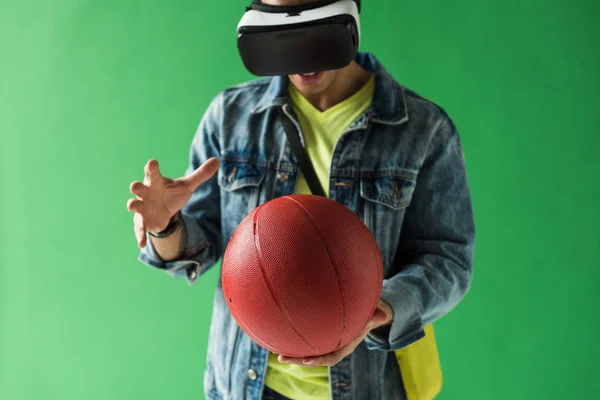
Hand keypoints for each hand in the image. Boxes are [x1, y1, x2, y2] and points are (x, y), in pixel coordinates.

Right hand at [127, 157, 219, 247]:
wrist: (164, 212)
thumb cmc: (172, 194)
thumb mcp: (187, 185)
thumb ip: (201, 174)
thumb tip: (217, 160)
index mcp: (156, 181)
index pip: (153, 172)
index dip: (152, 167)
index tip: (153, 163)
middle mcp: (146, 193)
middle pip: (139, 188)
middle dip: (136, 186)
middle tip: (135, 185)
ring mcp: (142, 207)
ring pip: (134, 205)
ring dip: (132, 205)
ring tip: (131, 205)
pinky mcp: (142, 222)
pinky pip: (139, 228)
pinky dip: (140, 235)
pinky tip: (141, 244)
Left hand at [278, 300, 392, 367]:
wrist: (371, 309)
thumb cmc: (373, 311)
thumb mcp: (377, 313)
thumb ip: (378, 315)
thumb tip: (382, 315)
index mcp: (346, 344)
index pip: (331, 357)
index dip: (319, 360)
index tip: (306, 360)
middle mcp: (334, 344)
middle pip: (314, 355)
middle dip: (297, 359)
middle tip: (281, 358)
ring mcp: (326, 338)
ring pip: (307, 346)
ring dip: (291, 348)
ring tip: (273, 346)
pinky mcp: (320, 329)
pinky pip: (306, 333)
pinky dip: (294, 331)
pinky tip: (279, 326)